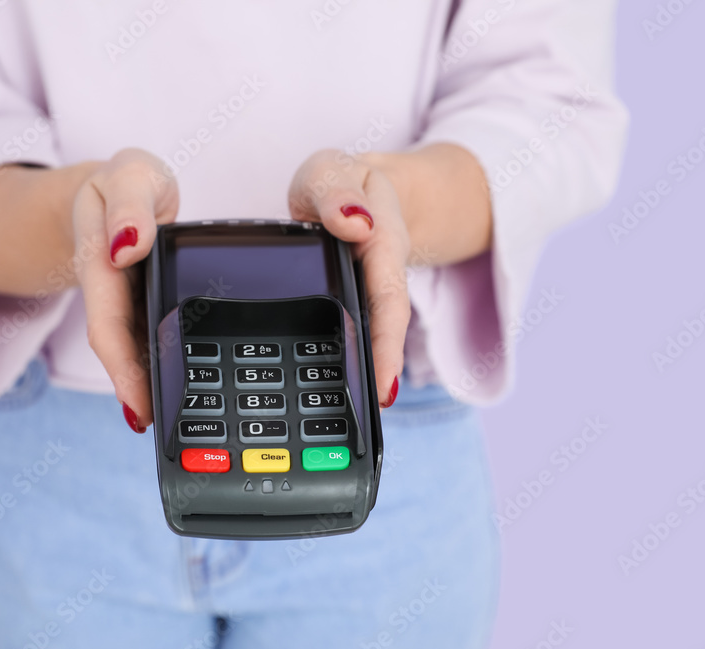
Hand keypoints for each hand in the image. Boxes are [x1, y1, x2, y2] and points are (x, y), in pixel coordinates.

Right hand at [72, 149, 178, 432]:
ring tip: (176, 424)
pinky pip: (151, 340)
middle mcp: (113, 294)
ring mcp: (128, 305)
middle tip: (161, 428)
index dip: (121, 368)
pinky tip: (182, 391)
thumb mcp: (130, 175)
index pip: (108, 326)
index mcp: (103, 266)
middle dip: (137, 391)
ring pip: (136, 352)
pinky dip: (162, 366)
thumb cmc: (127, 182)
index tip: (137, 404)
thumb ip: (130, 204)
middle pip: (121, 350)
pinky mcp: (145, 309)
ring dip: (149, 387)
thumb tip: (126, 243)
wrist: (117, 189)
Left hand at [288, 149, 411, 407]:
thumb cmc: (338, 184)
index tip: (385, 383)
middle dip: (379, 372)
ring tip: (341, 419)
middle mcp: (379, 279)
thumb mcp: (331, 172)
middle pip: (384, 331)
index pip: (389, 300)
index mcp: (382, 246)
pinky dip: (338, 365)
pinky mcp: (349, 309)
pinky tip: (315, 399)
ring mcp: (365, 297)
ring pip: (366, 339)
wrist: (351, 191)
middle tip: (372, 411)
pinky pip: (347, 337)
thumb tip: (354, 220)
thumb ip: (337, 192)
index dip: (388, 342)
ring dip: (360, 377)